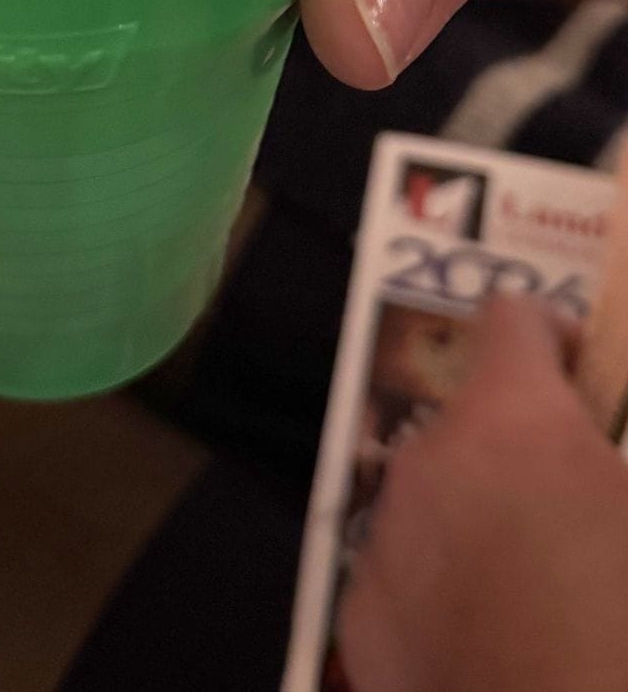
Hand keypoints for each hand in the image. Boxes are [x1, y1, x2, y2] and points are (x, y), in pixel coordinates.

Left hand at [339, 298, 627, 691]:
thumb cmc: (620, 633)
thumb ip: (613, 463)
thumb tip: (597, 467)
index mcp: (512, 421)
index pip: (510, 319)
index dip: (551, 336)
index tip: (582, 375)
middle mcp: (429, 460)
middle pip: (472, 421)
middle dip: (521, 450)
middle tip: (577, 513)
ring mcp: (383, 538)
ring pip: (432, 497)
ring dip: (476, 517)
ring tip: (534, 590)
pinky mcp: (359, 616)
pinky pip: (403, 573)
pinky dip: (439, 589)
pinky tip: (489, 642)